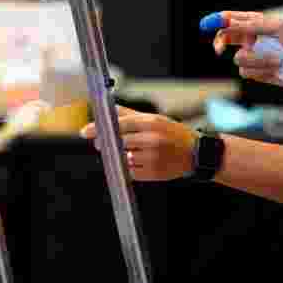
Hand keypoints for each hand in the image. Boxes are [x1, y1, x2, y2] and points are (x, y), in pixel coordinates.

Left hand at [80, 106, 196, 180]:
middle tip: (100, 143)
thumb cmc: (173, 133)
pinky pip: (131, 171)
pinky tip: (135, 161)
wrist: (197, 153)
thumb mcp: (154, 118)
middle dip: (105, 144)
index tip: (85, 131)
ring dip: (117, 155)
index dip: (99, 128)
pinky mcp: (155, 173)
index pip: (118, 125)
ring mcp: (154, 158)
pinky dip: (128, 167)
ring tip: (125, 151)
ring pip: (123, 158)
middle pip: (117, 142)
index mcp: (151, 123)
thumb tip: (107, 108)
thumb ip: (128, 114)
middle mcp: (152, 140)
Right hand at [211, 11, 282, 86]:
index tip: (204, 25)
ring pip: (238, 59)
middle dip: (220, 43)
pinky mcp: (255, 73)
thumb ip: (252, 25)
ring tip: (277, 59)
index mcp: (253, 24)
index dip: (215, 21)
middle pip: (223, 39)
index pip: (228, 19)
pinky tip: (276, 68)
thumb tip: (228, 24)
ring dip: (257, 60)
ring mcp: (251, 56)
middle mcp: (248, 40)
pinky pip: (247, 72)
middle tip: (219, 49)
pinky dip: (262, 70)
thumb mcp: (277, 27)